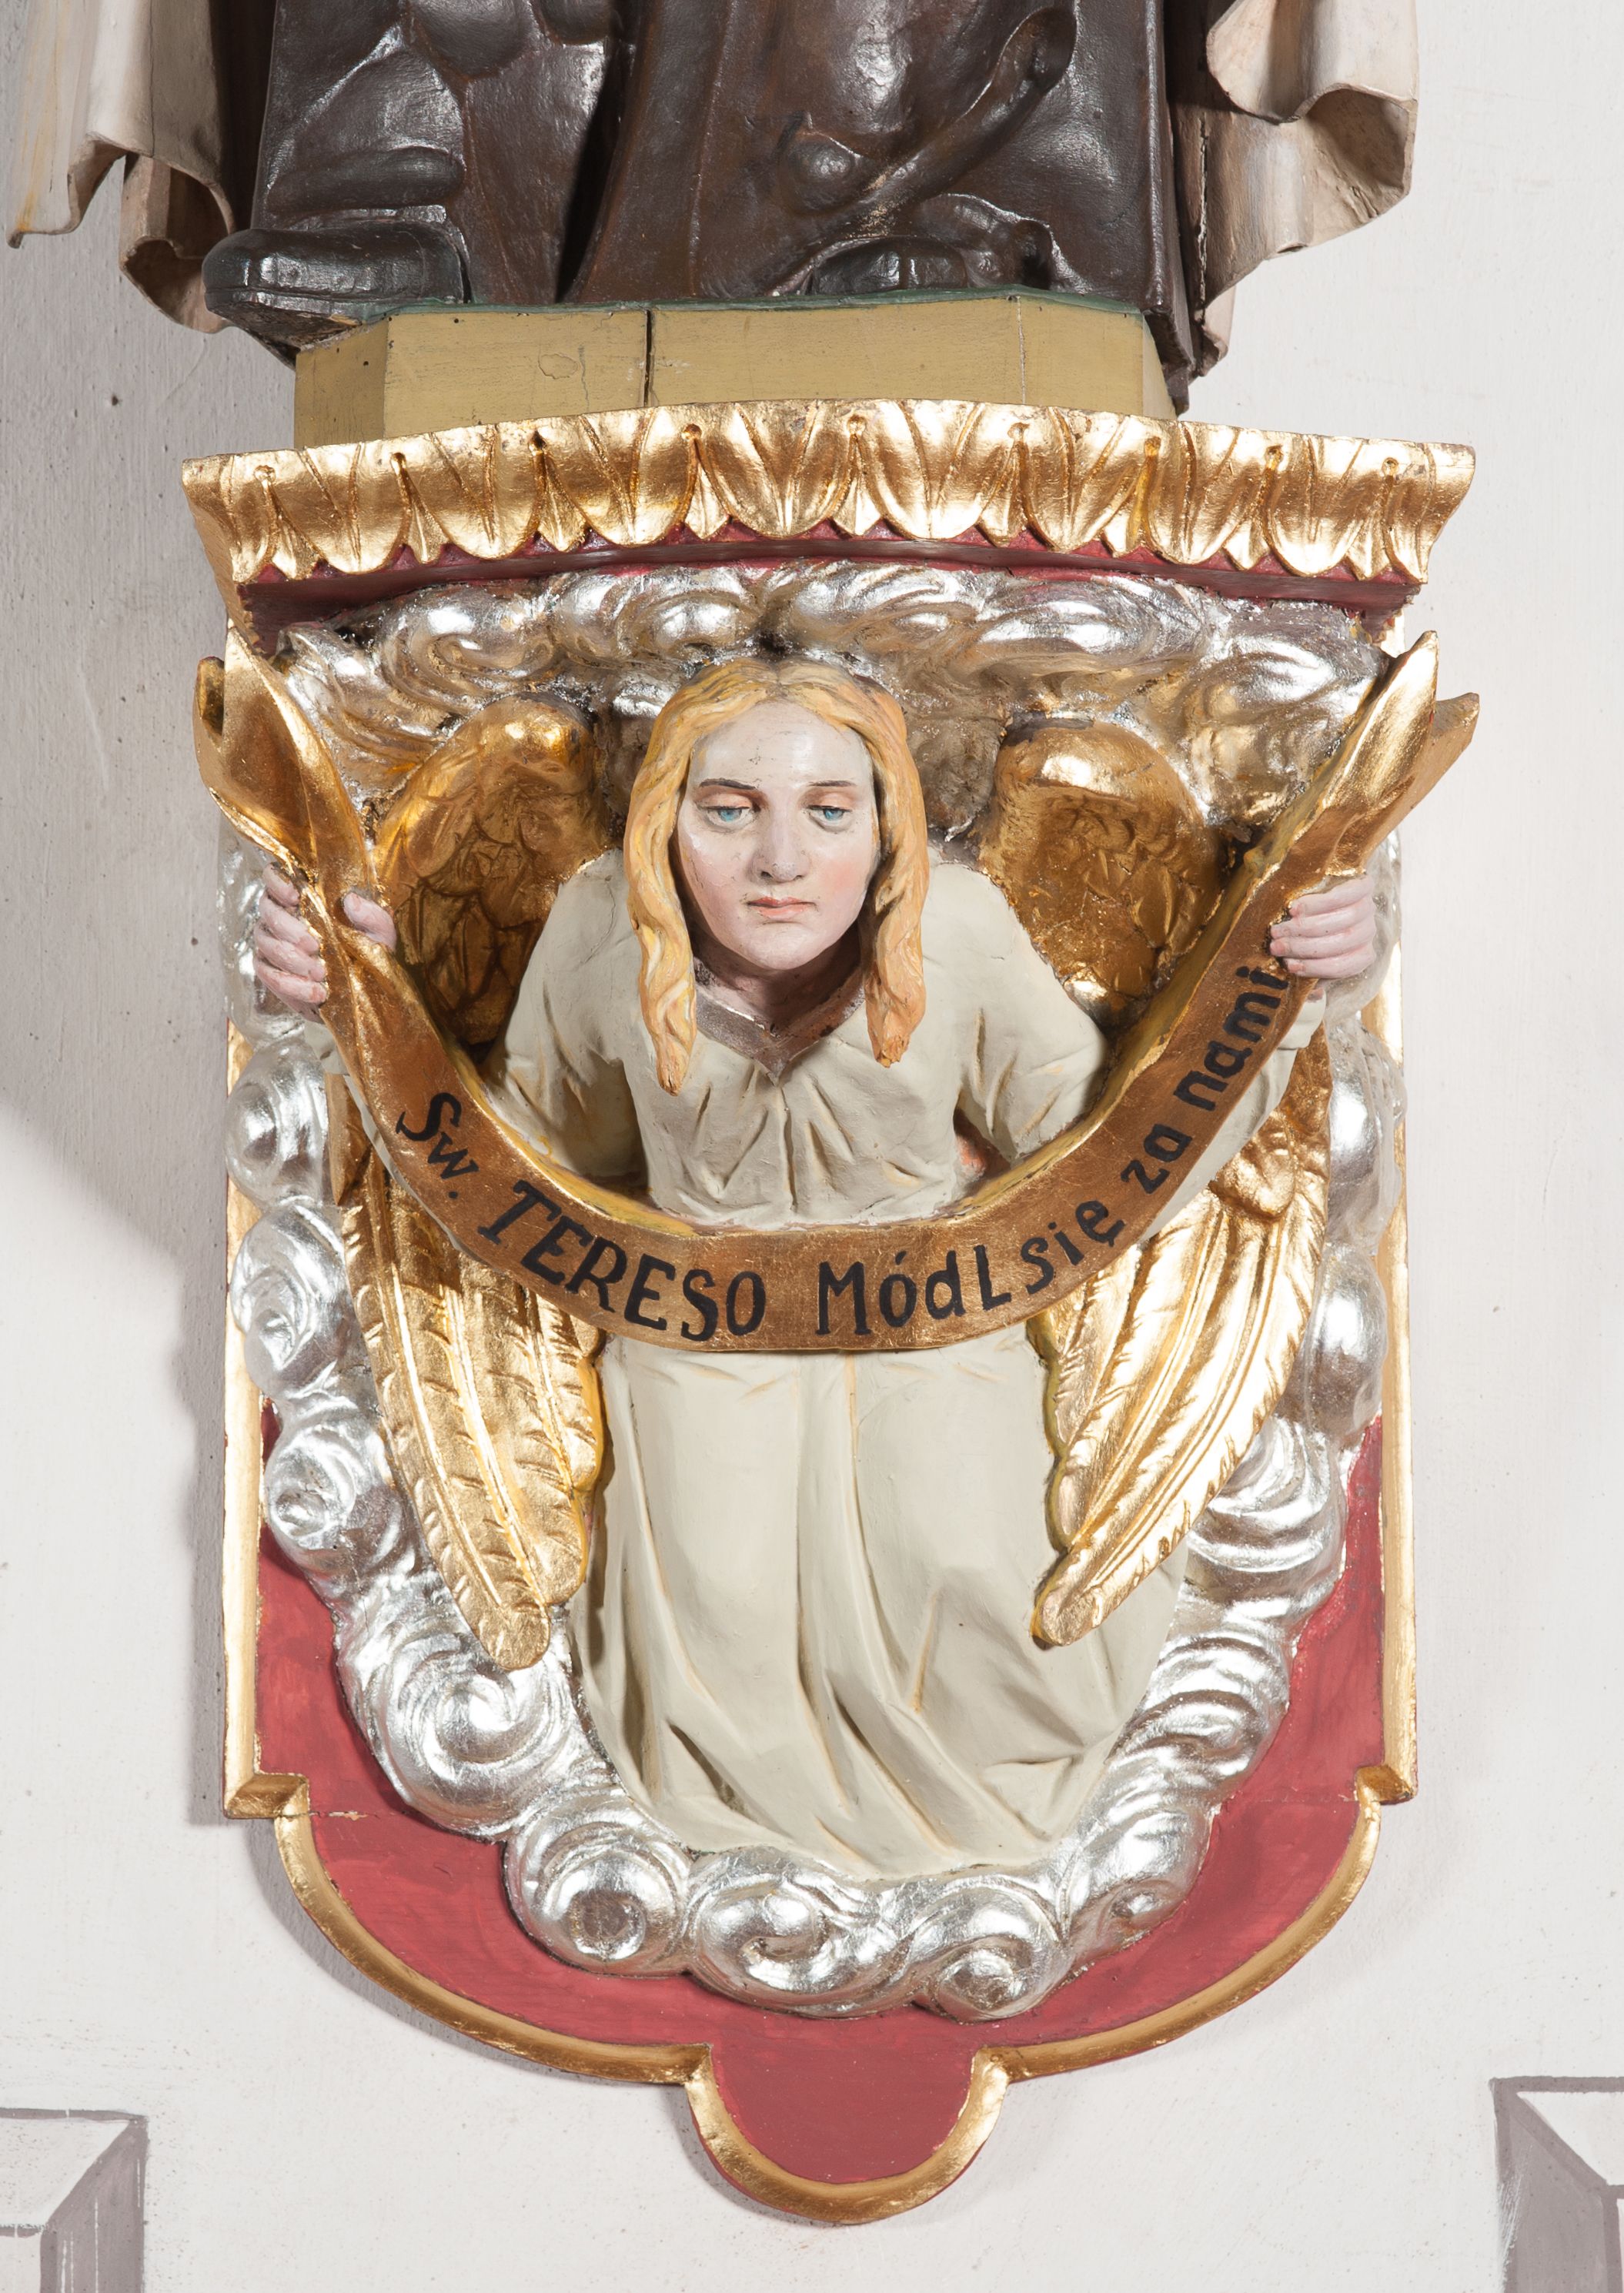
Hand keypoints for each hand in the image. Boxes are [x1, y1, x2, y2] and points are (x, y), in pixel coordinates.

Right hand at [253, 868, 396, 1012]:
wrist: (365, 988)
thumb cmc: (369, 948)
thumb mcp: (380, 932)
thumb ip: (372, 916)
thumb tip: (352, 902)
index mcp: (303, 896)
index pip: (275, 876)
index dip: (277, 882)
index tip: (295, 896)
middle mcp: (281, 915)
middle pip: (267, 911)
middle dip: (288, 929)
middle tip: (314, 946)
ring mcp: (272, 943)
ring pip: (264, 944)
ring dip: (291, 959)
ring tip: (319, 973)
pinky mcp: (271, 971)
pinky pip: (267, 974)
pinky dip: (290, 985)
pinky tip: (315, 992)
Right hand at [1268, 873, 1376, 980]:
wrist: (1331, 890)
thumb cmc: (1318, 931)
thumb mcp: (1317, 955)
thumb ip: (1314, 972)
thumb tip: (1313, 994)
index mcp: (1361, 956)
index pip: (1341, 967)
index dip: (1314, 968)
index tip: (1288, 966)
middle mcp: (1368, 933)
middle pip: (1339, 943)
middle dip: (1302, 947)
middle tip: (1275, 947)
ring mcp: (1368, 909)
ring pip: (1338, 922)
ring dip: (1303, 928)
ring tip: (1278, 930)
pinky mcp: (1364, 886)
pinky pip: (1340, 897)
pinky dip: (1314, 904)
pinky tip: (1294, 909)